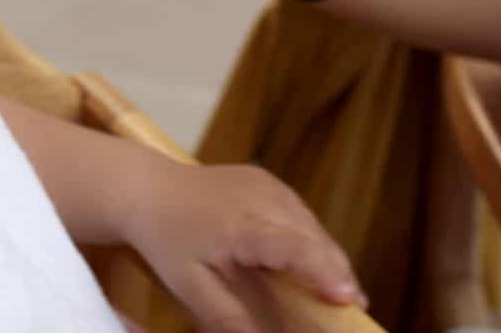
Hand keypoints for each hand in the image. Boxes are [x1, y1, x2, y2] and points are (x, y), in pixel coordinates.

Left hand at [127, 161, 365, 331]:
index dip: (322, 271)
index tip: (346, 298)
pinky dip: (310, 241)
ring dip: (327, 258)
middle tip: (352, 308)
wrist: (148, 189)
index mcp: (240, 224)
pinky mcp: (268, 183)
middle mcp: (261, 198)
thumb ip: (228, 317)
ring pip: (312, 226)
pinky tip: (311, 265)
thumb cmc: (166, 239)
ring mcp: (267, 186)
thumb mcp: (189, 286)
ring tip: (337, 292)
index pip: (292, 245)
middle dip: (337, 273)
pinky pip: (300, 216)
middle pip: (313, 237)